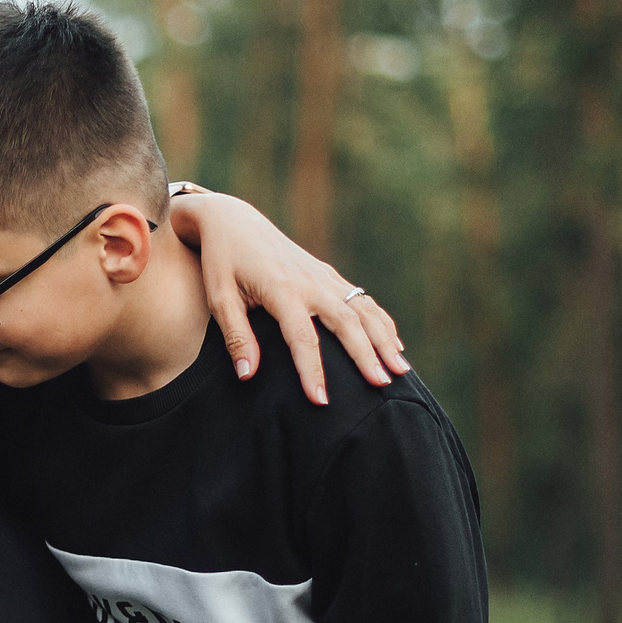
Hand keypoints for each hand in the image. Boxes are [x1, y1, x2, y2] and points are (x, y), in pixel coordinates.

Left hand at [167, 188, 410, 403]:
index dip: (312, 371)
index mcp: (282, 289)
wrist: (234, 221)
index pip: (303, 338)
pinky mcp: (328, 274)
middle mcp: (310, 282)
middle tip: (382, 386)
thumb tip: (248, 375)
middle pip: (347, 322)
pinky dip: (381, 322)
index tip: (321, 401)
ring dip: (384, 339)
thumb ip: (236, 336)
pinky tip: (395, 344)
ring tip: (401, 370)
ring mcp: (323, 276)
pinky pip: (362, 300)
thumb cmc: (222, 262)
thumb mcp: (219, 298)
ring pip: (363, 309)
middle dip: (366, 355)